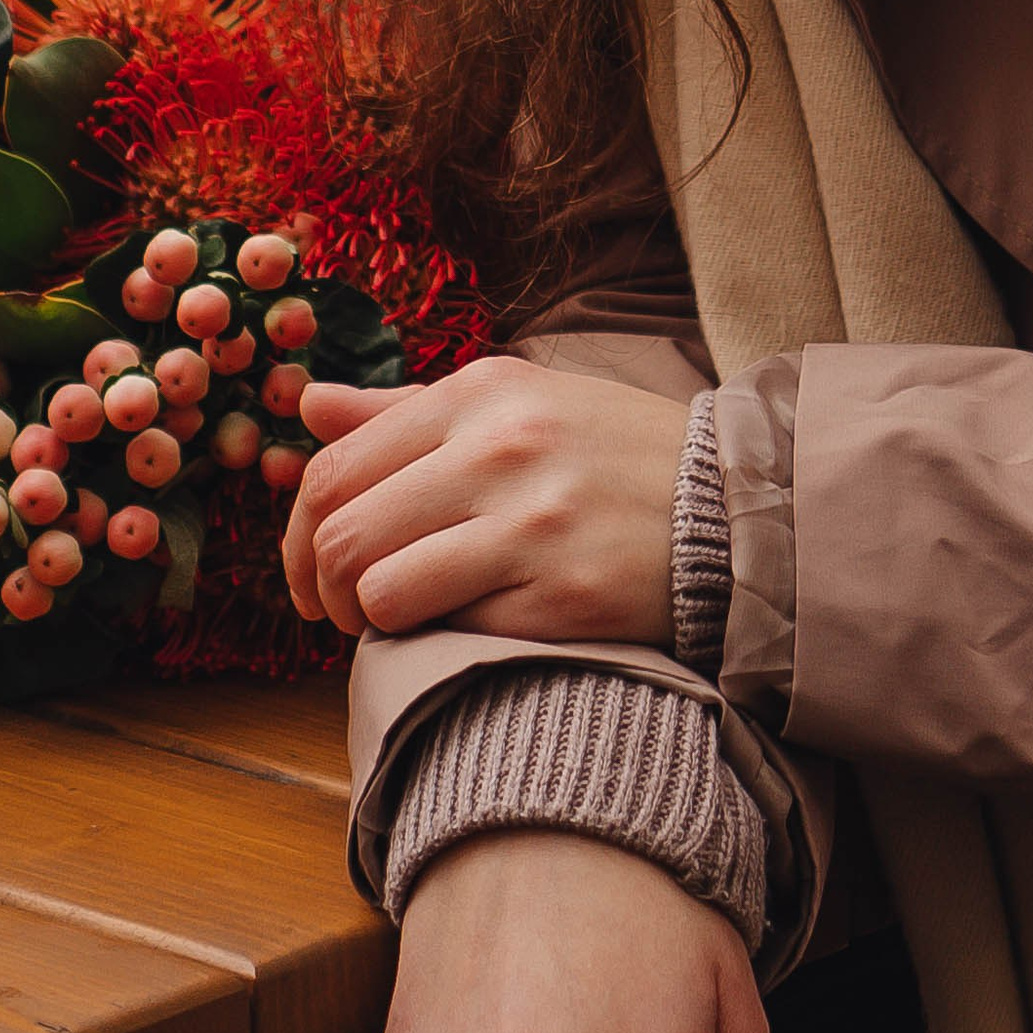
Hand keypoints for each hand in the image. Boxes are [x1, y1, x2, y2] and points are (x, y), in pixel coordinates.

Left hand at [282, 354, 689, 644]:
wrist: (731, 507)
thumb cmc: (608, 456)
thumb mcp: (516, 403)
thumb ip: (406, 411)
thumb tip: (306, 405)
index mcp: (480, 394)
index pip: (335, 467)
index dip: (302, 533)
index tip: (316, 569)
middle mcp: (499, 447)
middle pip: (341, 532)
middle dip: (321, 589)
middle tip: (343, 613)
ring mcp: (530, 521)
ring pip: (376, 589)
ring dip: (369, 622)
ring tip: (396, 623)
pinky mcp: (560, 593)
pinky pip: (447, 629)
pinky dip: (437, 639)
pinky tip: (465, 627)